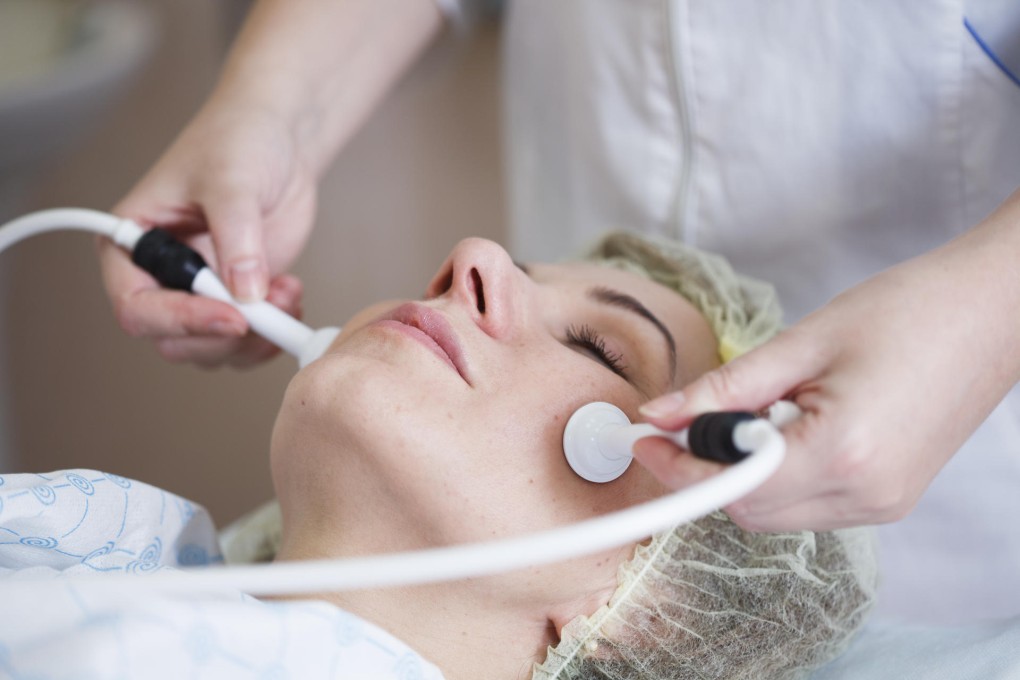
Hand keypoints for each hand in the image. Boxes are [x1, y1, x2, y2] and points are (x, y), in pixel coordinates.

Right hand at [99, 99, 316, 367]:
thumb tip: (246, 292)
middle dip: (225, 336)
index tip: (233, 317)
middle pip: (175, 341)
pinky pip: (248, 342)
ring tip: (286, 292)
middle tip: (269, 310)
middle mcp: (160, 277)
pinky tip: (291, 294)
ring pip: (214, 350)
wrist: (279, 142)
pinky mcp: (239, 298)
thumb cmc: (237, 143)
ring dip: (257, 337)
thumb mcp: (232, 180)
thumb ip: (236, 236)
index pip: (136, 307)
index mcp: (131, 244)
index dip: (181, 321)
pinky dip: (274, 331)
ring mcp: (202, 292)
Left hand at [632, 215, 1019, 530]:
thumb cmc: (908, 311)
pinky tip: (786, 426)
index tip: (643, 439)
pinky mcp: (889, 498)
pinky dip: (776, 475)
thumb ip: (724, 388)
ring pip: (775, 513)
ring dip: (740, 472)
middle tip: (678, 422)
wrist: (992, 313)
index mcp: (843, 454)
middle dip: (703, 469)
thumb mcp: (802, 342)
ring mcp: (881, 504)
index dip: (677, 467)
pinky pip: (808, 504)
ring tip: (752, 409)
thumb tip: (660, 414)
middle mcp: (864, 495)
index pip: (732, 486)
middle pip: (748, 511)